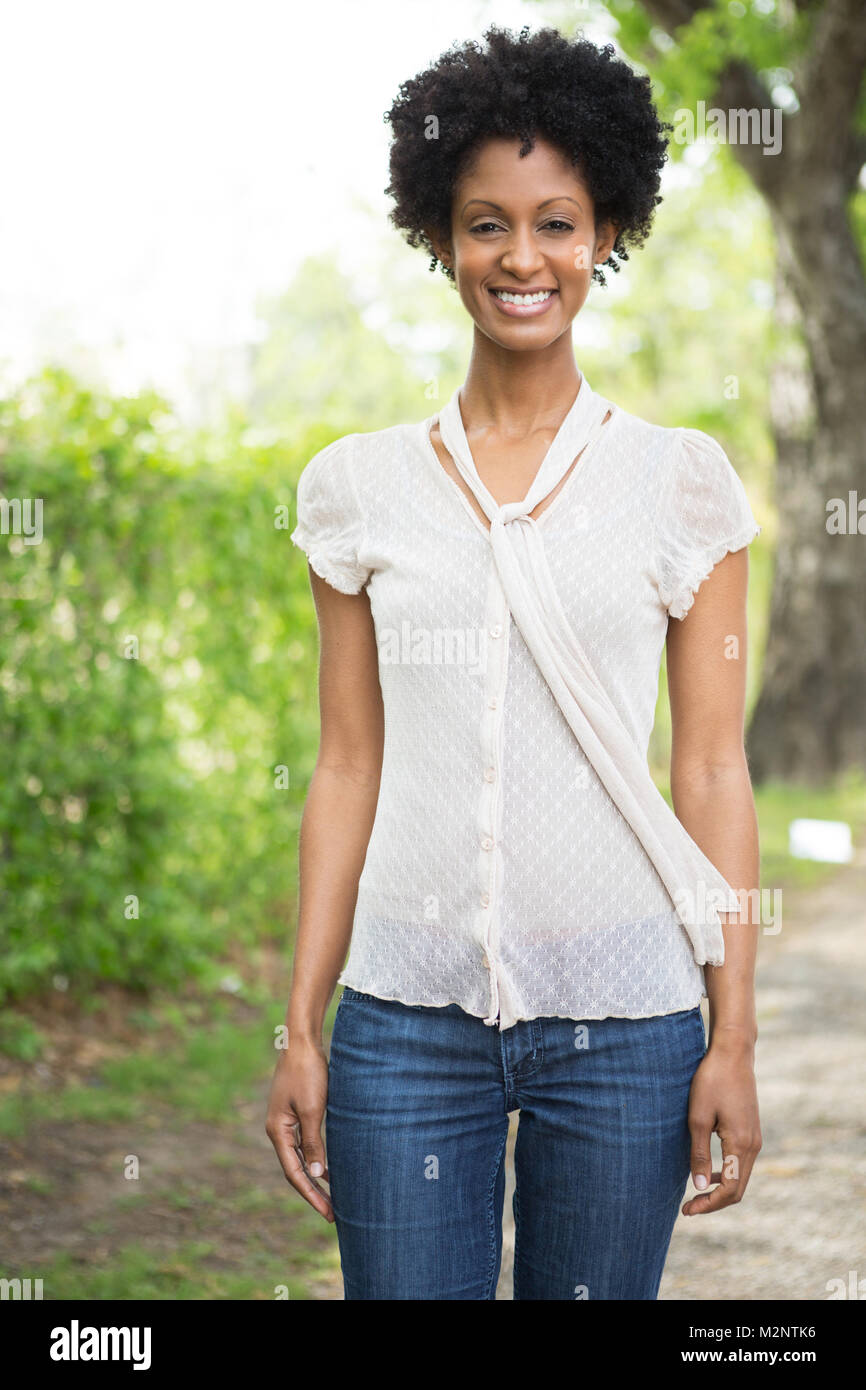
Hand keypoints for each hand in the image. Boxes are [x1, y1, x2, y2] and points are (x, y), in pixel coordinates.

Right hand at [265, 1039, 333, 1221]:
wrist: (302, 1042)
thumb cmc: (308, 1073)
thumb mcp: (313, 1110)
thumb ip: (313, 1143)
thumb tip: (316, 1175)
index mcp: (278, 1131)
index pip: (294, 1173)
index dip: (311, 1194)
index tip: (328, 1212)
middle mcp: (278, 1130)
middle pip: (295, 1170)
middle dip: (313, 1192)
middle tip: (333, 1214)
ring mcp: (286, 1122)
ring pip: (300, 1158)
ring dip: (316, 1177)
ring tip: (334, 1197)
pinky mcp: (296, 1113)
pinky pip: (305, 1144)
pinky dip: (316, 1159)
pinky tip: (330, 1168)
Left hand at [682, 1038, 761, 1215]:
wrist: (733, 1054)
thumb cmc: (711, 1081)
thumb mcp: (698, 1118)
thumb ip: (698, 1154)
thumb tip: (698, 1187)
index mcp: (740, 1144)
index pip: (729, 1190)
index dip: (708, 1204)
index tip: (687, 1210)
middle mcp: (753, 1145)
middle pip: (738, 1188)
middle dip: (714, 1202)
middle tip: (688, 1208)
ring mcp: (755, 1138)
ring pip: (740, 1177)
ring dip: (720, 1189)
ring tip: (696, 1193)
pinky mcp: (751, 1130)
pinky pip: (741, 1163)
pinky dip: (726, 1174)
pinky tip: (707, 1171)